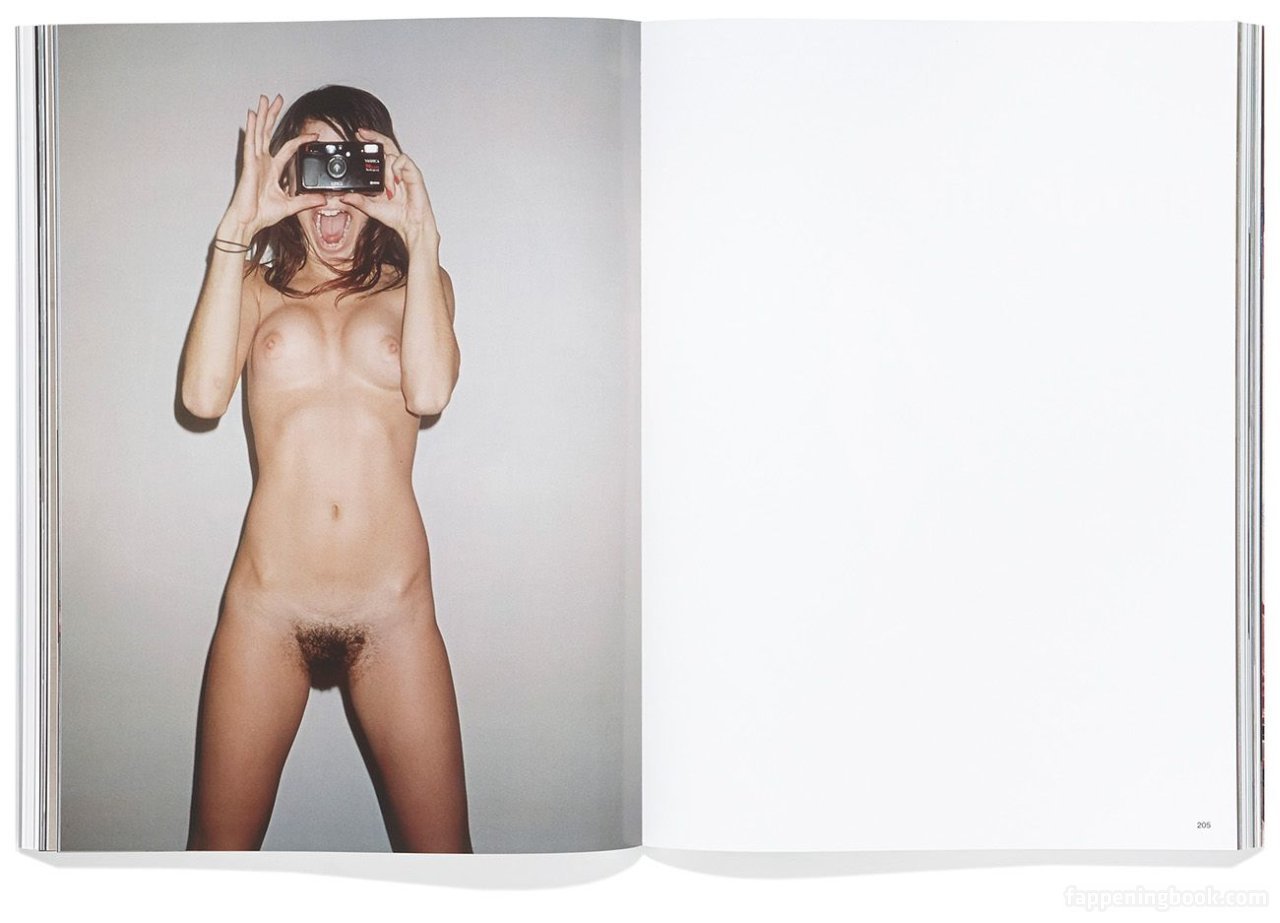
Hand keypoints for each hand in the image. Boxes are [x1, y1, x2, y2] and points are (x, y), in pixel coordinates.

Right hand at [220, 94, 326, 240]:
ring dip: (263, 115)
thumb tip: (323, 199)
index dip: (300, 139)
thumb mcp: (291, 206)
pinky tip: (253, 115)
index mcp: (272, 169)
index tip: (313, 133)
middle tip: (277, 99)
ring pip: (259, 132)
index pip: (287, 148)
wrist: (249, 221)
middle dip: (273, 116)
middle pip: (268, 132)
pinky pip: (251, 143)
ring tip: (265, 100)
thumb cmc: (262, 214)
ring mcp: (255, 161)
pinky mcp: (249, 164)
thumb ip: (306, 200)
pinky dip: (252, 128)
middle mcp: (262, 162)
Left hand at [339, 128, 440, 249]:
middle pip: (386, 144)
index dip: (369, 142)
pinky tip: (396, 182)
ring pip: (391, 155)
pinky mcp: (414, 173)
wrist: (411, 225)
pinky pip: (403, 160)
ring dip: (386, 171)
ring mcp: (404, 171)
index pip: (378, 152)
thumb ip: (358, 201)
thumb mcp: (371, 208)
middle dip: (373, 136)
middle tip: (361, 134)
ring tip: (388, 190)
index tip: (357, 137)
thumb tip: (344, 196)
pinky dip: (396, 168)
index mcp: (386, 175)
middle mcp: (395, 170)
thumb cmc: (397, 216)